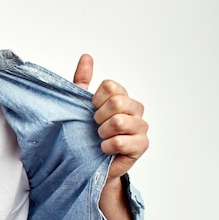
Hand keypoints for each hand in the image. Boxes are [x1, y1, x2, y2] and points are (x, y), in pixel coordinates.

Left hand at [72, 53, 149, 177]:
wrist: (88, 163)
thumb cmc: (85, 133)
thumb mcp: (78, 106)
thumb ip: (82, 81)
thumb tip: (86, 56)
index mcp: (121, 97)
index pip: (111, 86)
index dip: (96, 99)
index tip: (91, 110)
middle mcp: (135, 109)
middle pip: (117, 102)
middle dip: (99, 117)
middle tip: (95, 126)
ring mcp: (141, 127)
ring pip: (120, 122)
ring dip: (102, 133)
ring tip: (100, 138)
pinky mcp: (142, 146)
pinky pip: (121, 142)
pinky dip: (107, 147)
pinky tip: (104, 150)